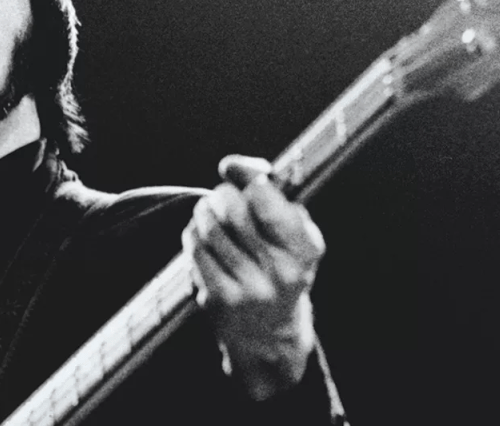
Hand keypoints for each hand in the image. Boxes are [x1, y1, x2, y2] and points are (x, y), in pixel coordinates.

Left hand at [182, 155, 324, 399]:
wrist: (270, 335)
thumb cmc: (280, 268)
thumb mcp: (292, 231)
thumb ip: (268, 190)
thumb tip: (231, 164)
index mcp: (306, 249)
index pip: (265, 197)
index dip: (248, 178)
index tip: (243, 179)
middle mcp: (282, 271)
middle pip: (233, 208)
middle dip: (222, 196)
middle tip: (221, 199)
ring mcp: (250, 287)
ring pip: (210, 227)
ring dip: (204, 213)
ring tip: (209, 214)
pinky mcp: (220, 299)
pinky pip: (195, 250)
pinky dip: (193, 235)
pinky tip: (201, 238)